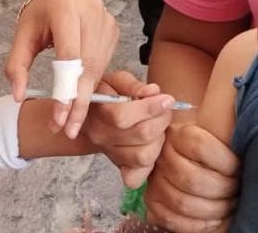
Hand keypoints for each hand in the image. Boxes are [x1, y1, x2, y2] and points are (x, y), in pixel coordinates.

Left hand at [6, 0, 118, 138]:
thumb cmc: (42, 10)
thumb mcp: (23, 32)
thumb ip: (17, 64)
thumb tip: (17, 96)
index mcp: (65, 11)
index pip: (68, 59)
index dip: (65, 91)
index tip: (58, 119)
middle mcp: (91, 15)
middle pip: (86, 69)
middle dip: (77, 104)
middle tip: (66, 130)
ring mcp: (106, 23)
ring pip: (97, 70)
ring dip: (84, 97)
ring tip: (70, 120)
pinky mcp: (114, 31)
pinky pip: (104, 65)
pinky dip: (91, 83)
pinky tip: (80, 94)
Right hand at [83, 71, 173, 187]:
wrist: (90, 115)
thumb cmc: (106, 93)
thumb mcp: (116, 80)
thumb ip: (133, 85)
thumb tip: (153, 92)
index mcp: (97, 111)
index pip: (122, 117)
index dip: (150, 108)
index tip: (167, 99)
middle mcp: (100, 136)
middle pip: (140, 135)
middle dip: (161, 120)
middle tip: (165, 110)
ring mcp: (109, 153)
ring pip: (143, 156)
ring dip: (159, 140)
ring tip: (158, 126)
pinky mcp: (117, 166)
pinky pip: (135, 177)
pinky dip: (149, 165)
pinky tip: (151, 146)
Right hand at [145, 124, 239, 232]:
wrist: (197, 158)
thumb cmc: (217, 144)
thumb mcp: (221, 126)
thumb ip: (226, 119)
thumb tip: (241, 111)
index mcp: (177, 133)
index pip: (198, 145)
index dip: (225, 162)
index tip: (239, 167)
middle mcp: (160, 155)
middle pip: (192, 178)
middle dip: (222, 190)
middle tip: (238, 190)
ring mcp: (154, 180)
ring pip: (183, 202)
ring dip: (214, 210)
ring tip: (231, 205)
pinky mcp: (153, 202)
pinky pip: (171, 220)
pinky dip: (197, 225)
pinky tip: (215, 220)